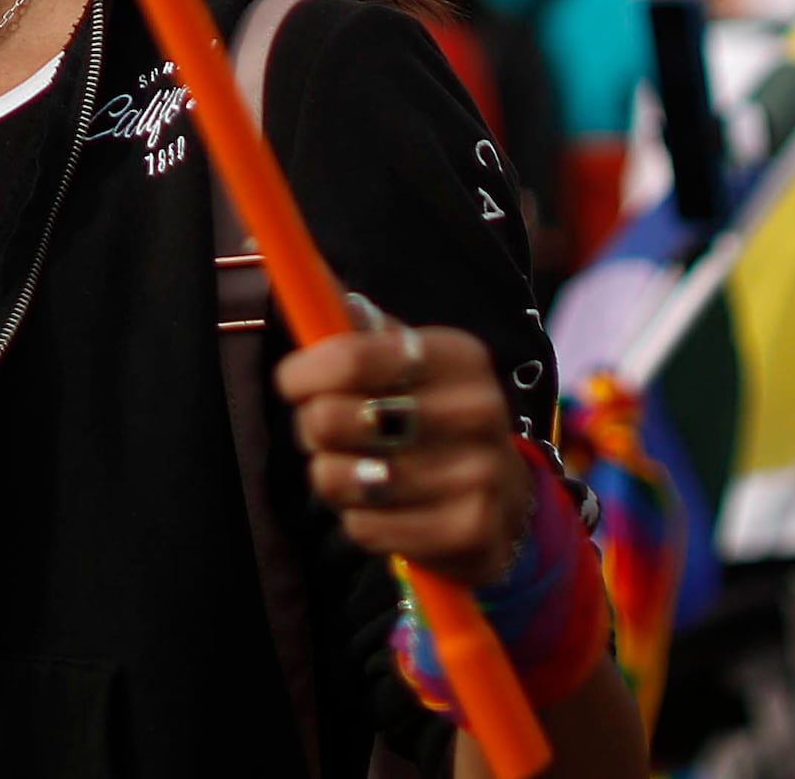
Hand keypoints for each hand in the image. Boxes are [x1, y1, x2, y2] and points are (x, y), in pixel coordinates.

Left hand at [277, 304, 533, 582]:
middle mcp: (476, 409)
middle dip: (311, 427)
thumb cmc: (432, 416)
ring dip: (331, 477)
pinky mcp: (469, 530)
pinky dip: (358, 519)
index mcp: (458, 356)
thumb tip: (287, 265)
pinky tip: (384, 508)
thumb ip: (353, 323)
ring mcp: (478, 473)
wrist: (506, 499)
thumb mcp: (407, 360)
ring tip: (354, 469)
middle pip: (334, 418)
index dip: (303, 371)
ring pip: (343, 477)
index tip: (291, 382)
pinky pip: (365, 527)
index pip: (352, 357)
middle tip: (325, 431)